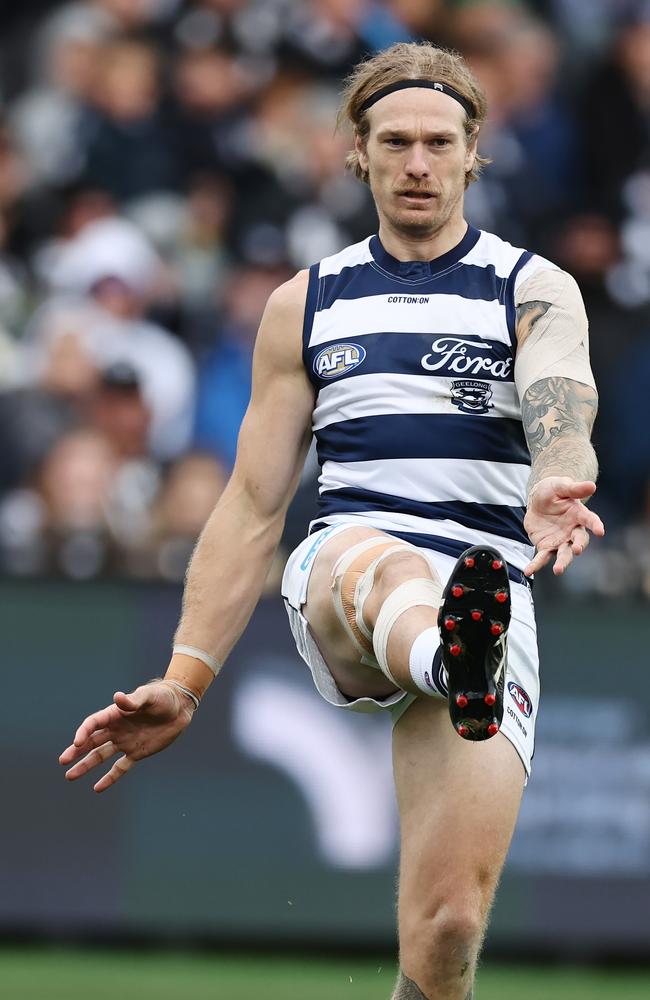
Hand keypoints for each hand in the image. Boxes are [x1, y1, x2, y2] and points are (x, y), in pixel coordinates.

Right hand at [59, 681, 194, 792]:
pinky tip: (97, 788)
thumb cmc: (162, 697)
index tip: (77, 742)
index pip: (94, 723)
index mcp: (116, 714)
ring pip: (101, 756)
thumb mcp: (149, 696)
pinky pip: (120, 768)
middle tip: (63, 760)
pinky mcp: (137, 753)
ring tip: (70, 776)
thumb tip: (117, 697)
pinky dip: (109, 778)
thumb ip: (133, 700)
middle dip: (77, 751)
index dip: (84, 732)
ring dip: (86, 765)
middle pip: (92, 741)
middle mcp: (117, 729)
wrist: (180, 707)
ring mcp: (126, 742)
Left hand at [523, 477, 604, 576]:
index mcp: (579, 515)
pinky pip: (542, 557)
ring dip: (562, 562)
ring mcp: (560, 541)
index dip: (595, 525)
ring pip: (563, 553)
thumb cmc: (553, 491)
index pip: (590, 520)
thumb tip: (592, 485)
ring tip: (558, 570)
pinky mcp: (546, 546)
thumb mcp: (561, 486)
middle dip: (578, 546)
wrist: (538, 499)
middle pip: (578, 541)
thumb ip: (574, 488)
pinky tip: (529, 571)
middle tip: (577, 550)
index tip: (600, 531)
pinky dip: (536, 565)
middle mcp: (572, 531)